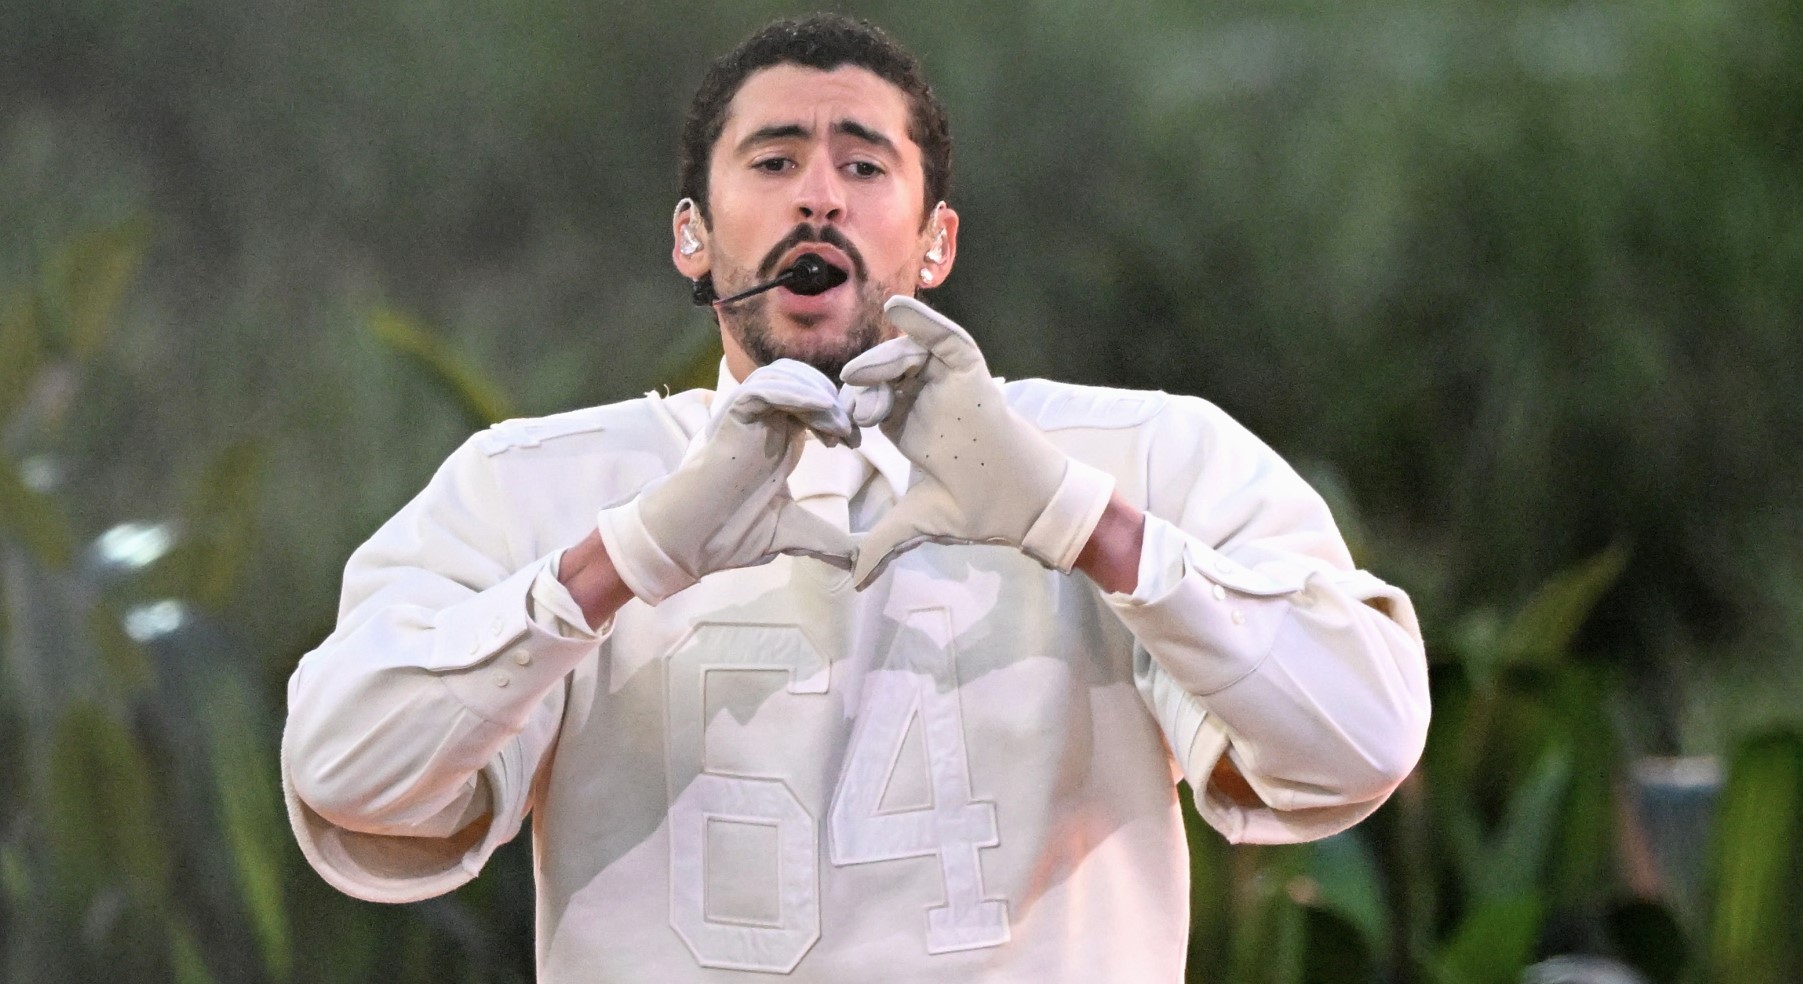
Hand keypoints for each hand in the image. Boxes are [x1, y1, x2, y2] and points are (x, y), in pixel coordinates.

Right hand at [596, 359, 857, 603]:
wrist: (693, 542)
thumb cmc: (732, 534)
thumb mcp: (794, 533)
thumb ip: (830, 542)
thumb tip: (862, 563)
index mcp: (781, 441)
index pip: (815, 405)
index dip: (840, 415)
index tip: (855, 443)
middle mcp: (767, 423)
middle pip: (806, 382)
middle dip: (835, 400)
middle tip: (850, 432)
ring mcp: (749, 418)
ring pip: (787, 377)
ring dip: (817, 394)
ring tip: (836, 425)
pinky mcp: (732, 417)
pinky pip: (762, 388)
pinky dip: (794, 391)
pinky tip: (818, 410)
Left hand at [839, 296, 1114, 588]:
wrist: (1026, 508)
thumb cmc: (980, 509)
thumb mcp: (920, 522)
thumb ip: (885, 542)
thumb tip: (855, 582)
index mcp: (910, 427)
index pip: (871, 403)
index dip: (851, 408)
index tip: (841, 429)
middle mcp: (926, 401)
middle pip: (884, 374)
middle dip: (863, 384)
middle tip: (852, 404)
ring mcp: (950, 386)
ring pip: (908, 355)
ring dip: (882, 359)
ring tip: (860, 375)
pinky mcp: (972, 375)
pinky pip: (947, 340)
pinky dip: (924, 322)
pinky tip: (897, 308)